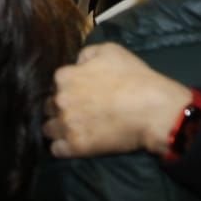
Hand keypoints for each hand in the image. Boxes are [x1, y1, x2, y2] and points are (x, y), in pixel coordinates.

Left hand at [43, 43, 192, 157]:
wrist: (152, 108)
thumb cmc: (133, 77)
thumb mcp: (110, 51)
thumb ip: (85, 55)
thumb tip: (76, 64)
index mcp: (65, 77)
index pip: (55, 85)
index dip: (67, 89)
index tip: (79, 94)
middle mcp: (60, 100)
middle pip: (49, 107)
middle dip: (60, 109)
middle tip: (78, 112)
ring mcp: (67, 125)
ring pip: (49, 129)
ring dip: (58, 129)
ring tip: (74, 129)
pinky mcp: (76, 146)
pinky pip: (56, 150)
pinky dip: (63, 147)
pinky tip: (74, 143)